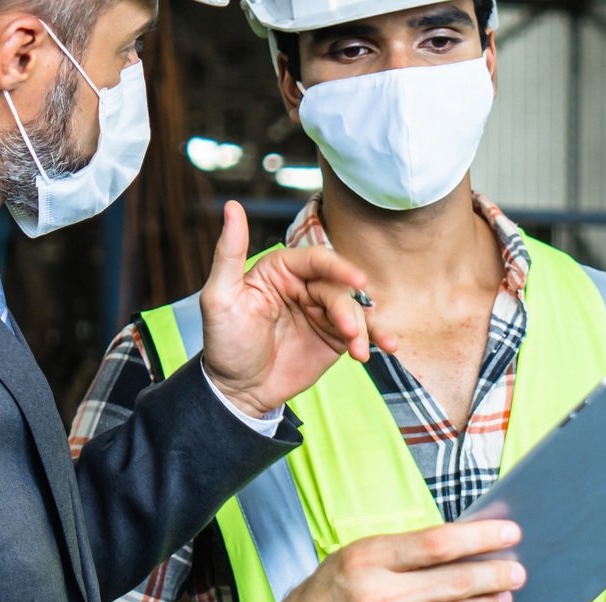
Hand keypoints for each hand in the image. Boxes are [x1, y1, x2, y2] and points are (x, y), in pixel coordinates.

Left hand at [198, 201, 399, 416]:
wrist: (238, 391)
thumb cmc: (224, 342)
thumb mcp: (220, 296)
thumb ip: (229, 253)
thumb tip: (232, 206)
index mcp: (281, 270)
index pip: (316, 260)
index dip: (338, 267)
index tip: (357, 279)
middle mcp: (305, 286)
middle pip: (339, 287)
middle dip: (347, 309)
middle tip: (348, 332)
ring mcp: (322, 312)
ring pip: (353, 310)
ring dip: (363, 328)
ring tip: (359, 350)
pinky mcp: (335, 337)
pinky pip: (360, 332)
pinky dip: (375, 337)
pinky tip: (385, 347)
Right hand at [278, 521, 525, 601]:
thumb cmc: (328, 597)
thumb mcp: (356, 558)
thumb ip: (404, 551)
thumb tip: (462, 544)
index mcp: (367, 561)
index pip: (439, 544)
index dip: (481, 537)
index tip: (508, 531)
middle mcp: (379, 598)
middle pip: (456, 582)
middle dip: (496, 573)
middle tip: (518, 568)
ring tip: (505, 593)